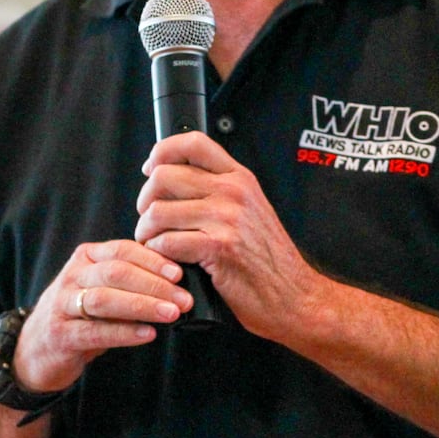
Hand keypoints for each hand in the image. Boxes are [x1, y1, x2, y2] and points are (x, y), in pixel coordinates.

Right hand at [11, 239, 194, 391]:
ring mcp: (62, 304)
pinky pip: (95, 331)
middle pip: (116, 272)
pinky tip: (148, 334)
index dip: (153, 261)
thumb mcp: (104, 290)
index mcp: (87, 257)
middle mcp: (73, 275)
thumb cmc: (82, 316)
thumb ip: (131, 281)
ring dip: (142, 306)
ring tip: (171, 314)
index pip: (123, 250)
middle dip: (154, 285)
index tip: (180, 274)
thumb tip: (178, 283)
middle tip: (184, 299)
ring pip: (105, 299)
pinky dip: (124, 332)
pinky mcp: (59, 334)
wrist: (35, 350)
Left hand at [135, 131, 325, 342]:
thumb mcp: (251, 210)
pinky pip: (166, 242)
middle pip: (164, 176)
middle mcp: (233, 192)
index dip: (162, 151)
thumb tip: (177, 181)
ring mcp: (226, 218)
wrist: (293, 294)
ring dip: (146, 231)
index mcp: (239, 178)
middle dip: (145, 200)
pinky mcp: (217, 247)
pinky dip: (158, 253)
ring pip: (158, 211)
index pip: (193, 143)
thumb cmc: (270, 260)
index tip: (151, 168)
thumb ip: (220, 192)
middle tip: (149, 218)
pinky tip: (166, 259)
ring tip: (154, 242)